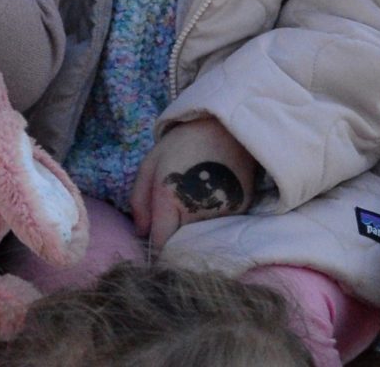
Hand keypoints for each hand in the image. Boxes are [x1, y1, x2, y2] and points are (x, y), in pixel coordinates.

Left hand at [132, 116, 258, 250]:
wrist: (225, 128)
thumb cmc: (182, 144)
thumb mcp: (150, 164)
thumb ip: (140, 200)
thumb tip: (140, 233)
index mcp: (169, 198)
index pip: (161, 243)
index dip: (155, 250)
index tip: (152, 251)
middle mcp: (197, 211)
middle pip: (182, 244)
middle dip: (174, 243)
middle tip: (170, 228)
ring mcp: (222, 214)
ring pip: (202, 239)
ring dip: (193, 234)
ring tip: (191, 210)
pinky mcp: (240, 212)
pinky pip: (220, 229)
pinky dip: (211, 225)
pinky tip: (208, 206)